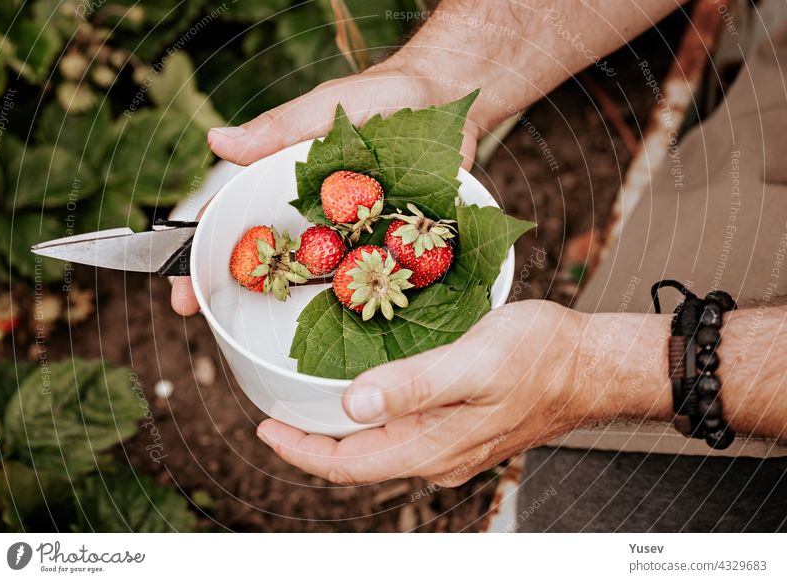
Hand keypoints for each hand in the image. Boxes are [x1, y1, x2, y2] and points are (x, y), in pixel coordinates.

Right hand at [170, 64, 477, 315]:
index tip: (182, 291)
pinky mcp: (391, 242)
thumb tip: (216, 141)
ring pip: (317, 277)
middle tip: (214, 324)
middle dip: (240, 293)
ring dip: (297, 307)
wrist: (444, 100)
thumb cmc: (380, 96)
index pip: (234, 222)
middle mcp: (314, 216)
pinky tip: (351, 329)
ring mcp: (351, 234)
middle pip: (270, 259)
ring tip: (275, 340)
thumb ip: (277, 130)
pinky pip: (372, 275)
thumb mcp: (324, 110)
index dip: (203, 256)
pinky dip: (359, 300)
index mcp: (286, 185)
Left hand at [256, 300, 600, 485]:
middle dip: (313, 441)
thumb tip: (352, 405)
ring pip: (379, 446)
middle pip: (358, 459)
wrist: (590, 366)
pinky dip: (373, 418)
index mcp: (431, 447)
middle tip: (278, 412)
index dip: (301, 449)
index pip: (347, 463)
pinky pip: (403, 431)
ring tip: (310, 404)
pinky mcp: (462, 428)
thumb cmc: (540, 358)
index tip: (265, 427)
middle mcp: (436, 455)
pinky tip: (367, 394)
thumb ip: (413, 387)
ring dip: (341, 430)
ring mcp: (450, 445)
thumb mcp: (473, 364)